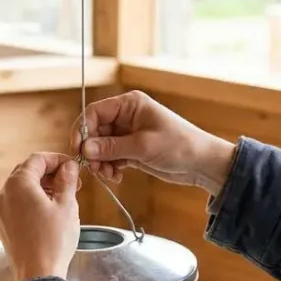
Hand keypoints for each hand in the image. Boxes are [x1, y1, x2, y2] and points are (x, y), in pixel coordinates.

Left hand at [0, 152, 81, 280]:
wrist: (38, 275)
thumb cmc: (53, 240)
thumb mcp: (67, 205)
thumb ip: (67, 181)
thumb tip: (68, 167)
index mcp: (18, 184)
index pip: (37, 159)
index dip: (57, 159)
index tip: (72, 167)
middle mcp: (4, 195)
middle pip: (27, 172)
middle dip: (50, 173)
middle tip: (71, 181)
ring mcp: (1, 212)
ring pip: (22, 189)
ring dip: (42, 187)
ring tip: (63, 197)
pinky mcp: (4, 226)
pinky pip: (18, 205)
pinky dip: (33, 201)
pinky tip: (50, 212)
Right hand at [71, 90, 236, 195]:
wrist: (201, 163)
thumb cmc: (180, 145)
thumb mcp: (143, 146)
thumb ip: (112, 147)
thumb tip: (85, 148)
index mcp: (130, 105)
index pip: (95, 112)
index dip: (83, 130)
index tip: (78, 149)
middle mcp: (127, 116)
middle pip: (95, 130)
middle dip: (92, 150)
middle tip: (95, 168)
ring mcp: (128, 133)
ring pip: (101, 146)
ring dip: (100, 162)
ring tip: (108, 175)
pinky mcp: (132, 149)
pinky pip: (111, 157)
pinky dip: (109, 167)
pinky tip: (116, 176)